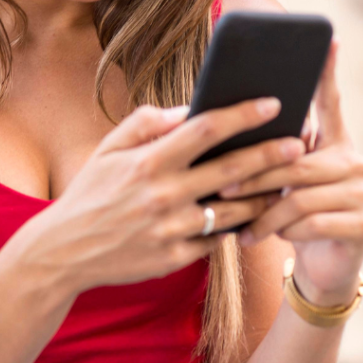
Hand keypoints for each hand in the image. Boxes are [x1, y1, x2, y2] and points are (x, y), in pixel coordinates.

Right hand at [14, 98, 304, 294]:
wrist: (62, 252)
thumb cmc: (90, 192)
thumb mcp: (109, 149)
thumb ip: (148, 124)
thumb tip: (189, 110)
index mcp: (148, 162)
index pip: (206, 129)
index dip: (243, 114)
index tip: (272, 103)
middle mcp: (163, 195)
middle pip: (231, 170)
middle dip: (271, 154)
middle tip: (300, 142)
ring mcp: (171, 230)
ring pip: (234, 210)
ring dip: (265, 196)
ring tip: (288, 182)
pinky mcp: (174, 259)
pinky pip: (216, 240)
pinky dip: (238, 227)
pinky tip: (259, 216)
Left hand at [219, 41, 362, 306]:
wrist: (324, 267)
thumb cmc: (294, 216)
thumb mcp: (282, 184)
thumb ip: (271, 156)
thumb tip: (229, 130)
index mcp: (335, 142)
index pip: (331, 101)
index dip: (330, 70)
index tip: (331, 37)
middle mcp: (355, 161)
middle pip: (296, 161)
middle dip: (256, 175)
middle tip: (223, 186)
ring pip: (299, 195)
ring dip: (263, 211)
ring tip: (237, 223)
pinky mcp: (362, 223)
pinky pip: (311, 222)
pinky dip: (280, 232)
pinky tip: (257, 239)